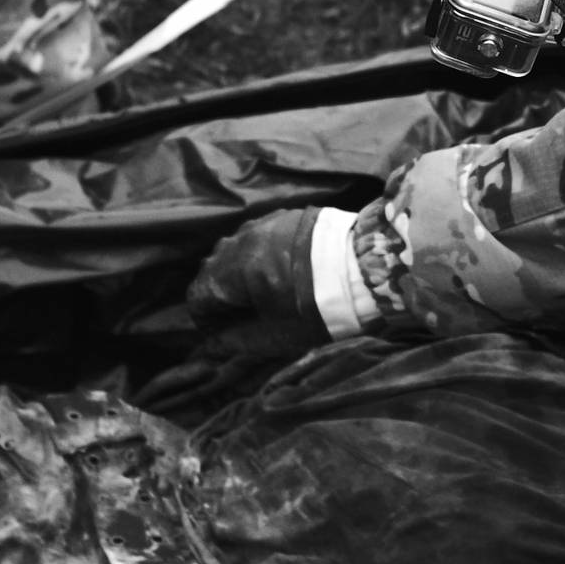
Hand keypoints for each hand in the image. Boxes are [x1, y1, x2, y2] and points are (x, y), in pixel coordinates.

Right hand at [140, 207, 333, 408]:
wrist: (366, 270)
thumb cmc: (318, 309)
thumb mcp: (275, 335)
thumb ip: (235, 340)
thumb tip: (209, 347)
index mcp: (231, 270)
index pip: (197, 295)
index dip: (206, 321)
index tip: (224, 334)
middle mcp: (240, 241)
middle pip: (213, 270)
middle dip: (222, 297)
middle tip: (246, 318)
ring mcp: (262, 224)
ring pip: (235, 251)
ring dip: (240, 274)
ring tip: (264, 295)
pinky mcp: (285, 216)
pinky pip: (258, 239)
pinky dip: (259, 257)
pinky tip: (281, 272)